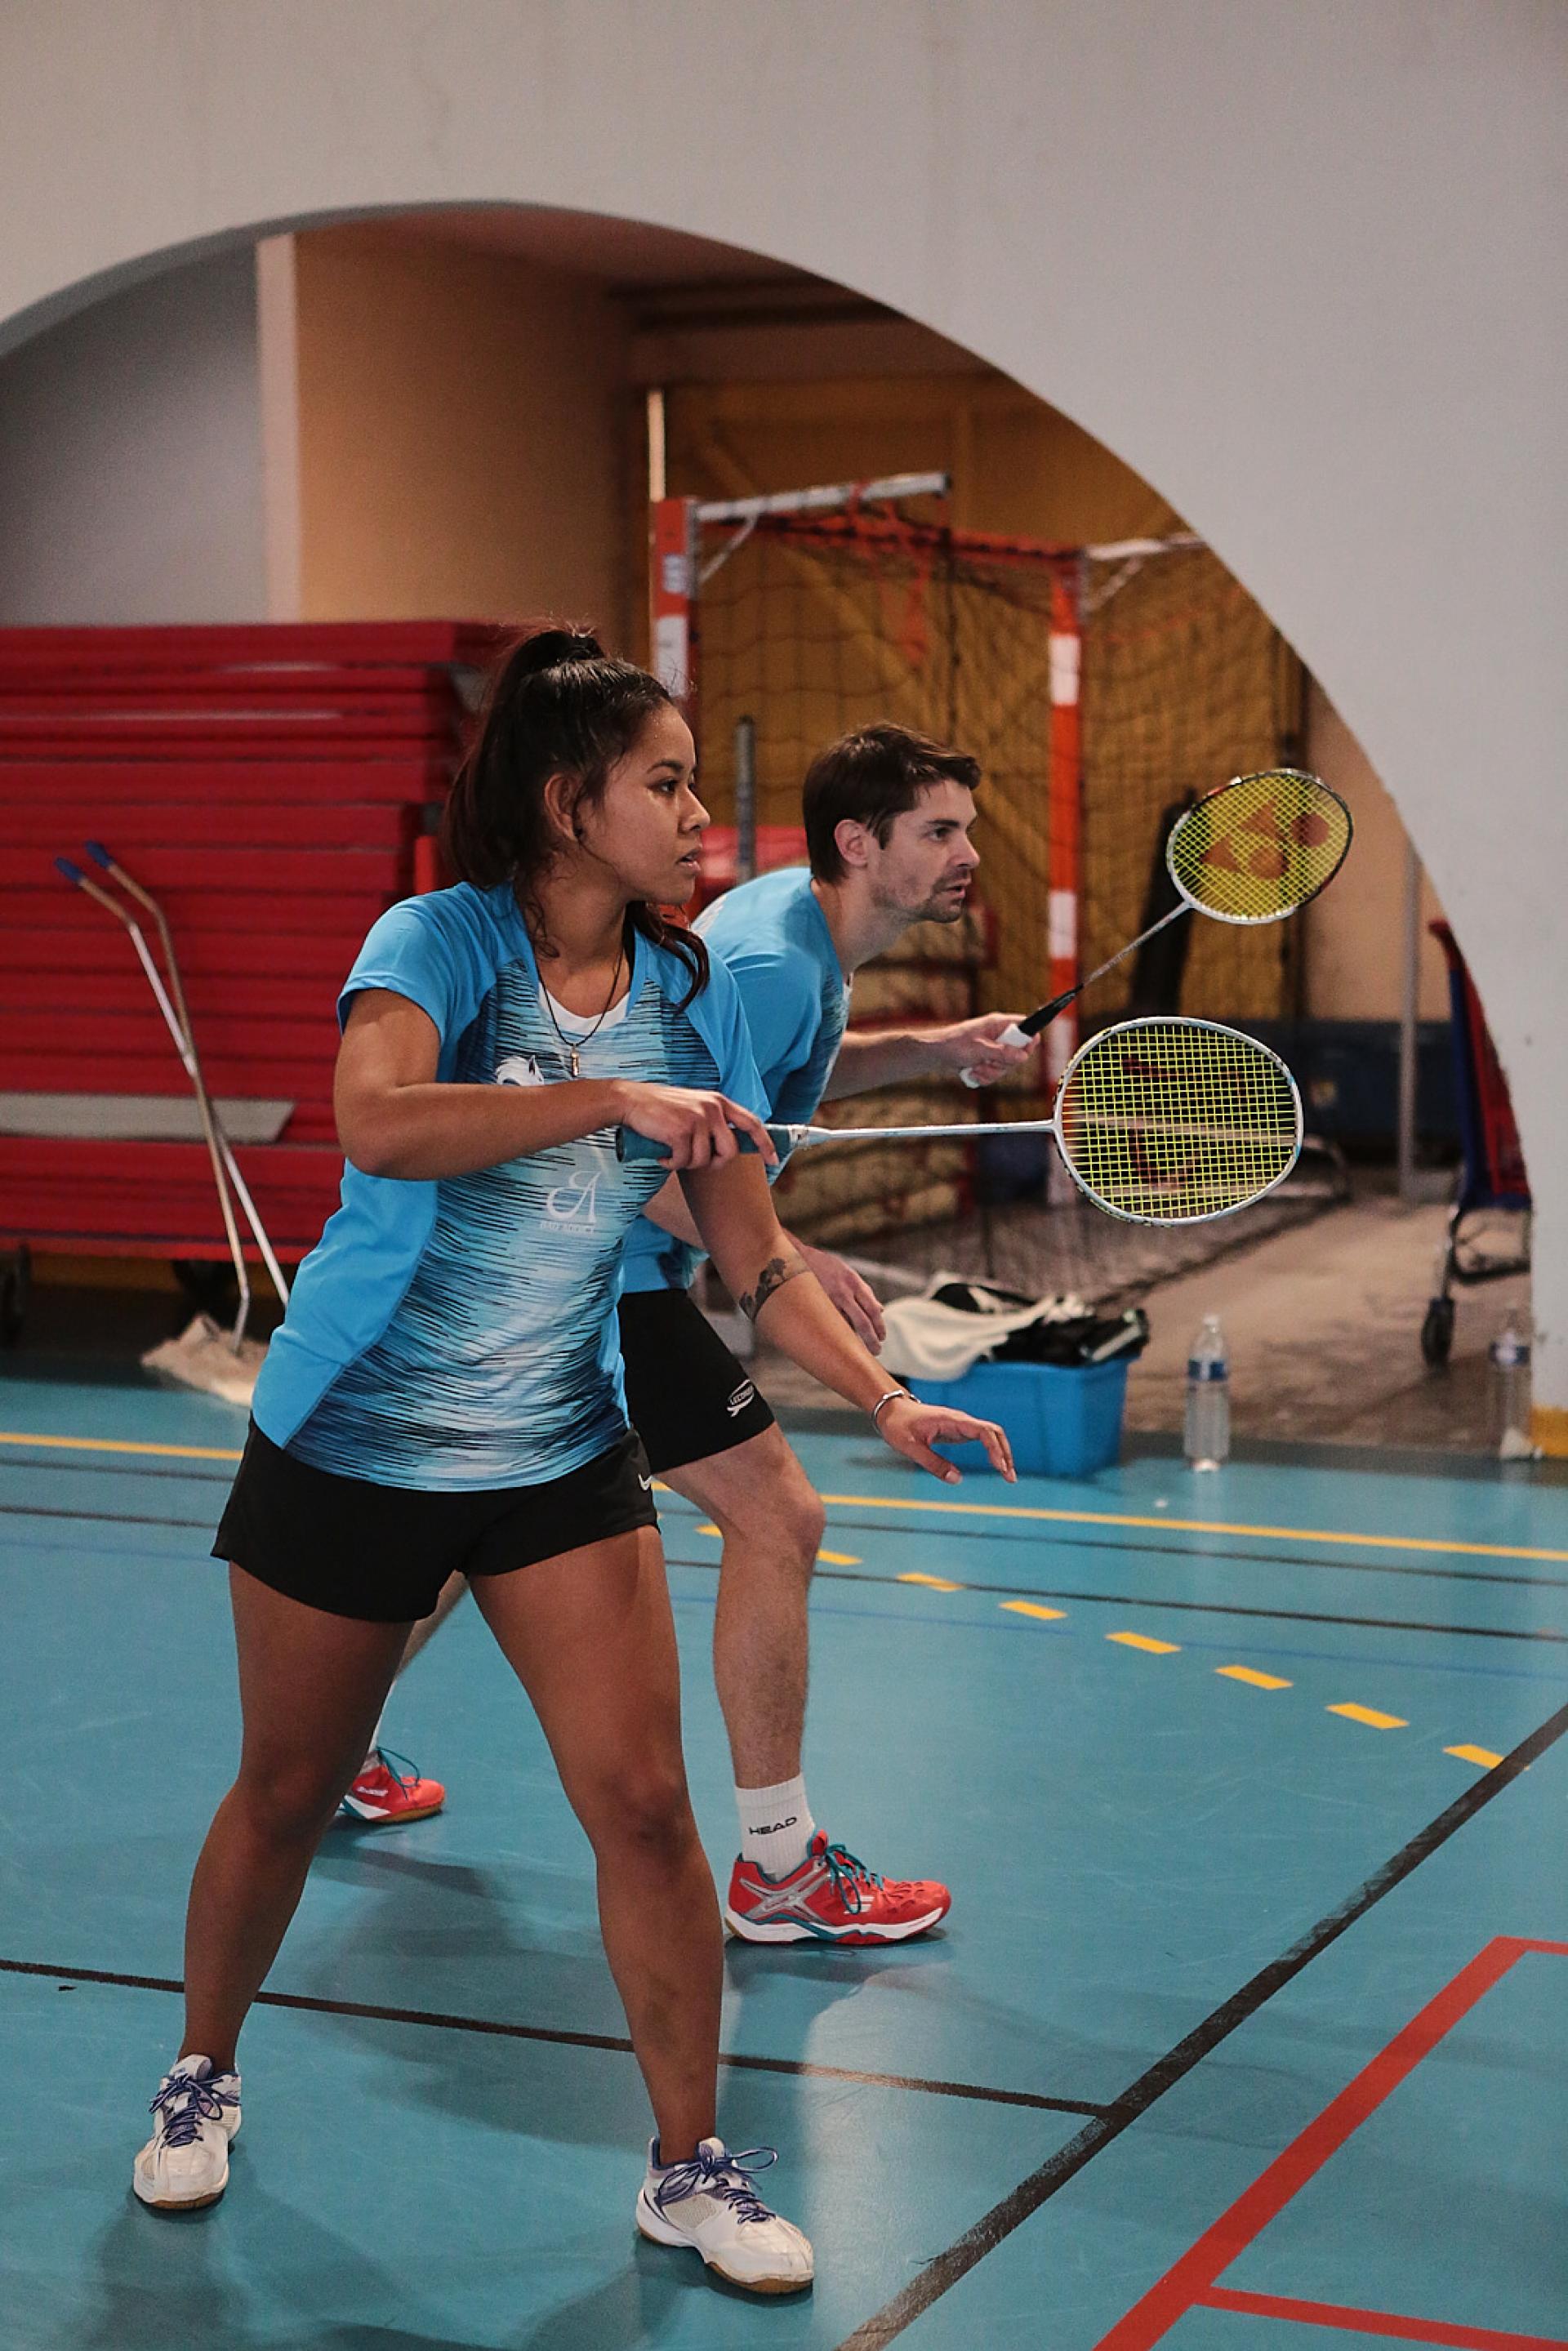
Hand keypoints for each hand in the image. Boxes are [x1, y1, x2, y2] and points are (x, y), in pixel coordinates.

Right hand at [610, 1083, 777, 1170]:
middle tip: (694, 1160)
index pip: (752, 1123)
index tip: (774, 1160)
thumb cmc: (660, 1109)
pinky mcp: (681, 1131)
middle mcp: (712, 1108)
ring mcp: (697, 1119)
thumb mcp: (694, 1108)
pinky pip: (684, 1162)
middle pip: (730, 1150)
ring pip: (704, 1159)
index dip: (765, 1143)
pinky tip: (662, 1154)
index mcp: (718, 1101)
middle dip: (714, 1162)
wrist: (629, 1101)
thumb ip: (713, 1121)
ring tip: (672, 1152)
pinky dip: (672, 1163)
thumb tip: (728, 1147)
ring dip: (686, 1163)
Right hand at [799, 1241, 884, 1349]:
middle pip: (863, 1321)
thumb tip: (881, 1309)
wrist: (799, 1258)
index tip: (882, 1338)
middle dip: (871, 1339)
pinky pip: (829, 1323)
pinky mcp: (815, 1305)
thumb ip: (865, 1292)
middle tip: (876, 1351)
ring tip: (858, 1350)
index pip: (872, 1309)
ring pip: (845, 1326)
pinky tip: (839, 1341)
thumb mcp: (849, 1275)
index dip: (879, 1326)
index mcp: (854, 1283)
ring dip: (853, 1339)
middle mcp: (843, 1291)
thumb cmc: (827, 1267)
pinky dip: (837, 1333)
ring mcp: (828, 1299)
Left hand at [875, 1394, 1015, 1484]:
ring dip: (1002, 1453)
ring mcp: (961, 1426)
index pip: (983, 1431)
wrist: (892, 1410)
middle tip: (1010, 1477)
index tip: (1000, 1467)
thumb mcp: (911, 1447)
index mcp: (952, 1420)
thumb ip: (932, 1463)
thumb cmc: (899, 1425)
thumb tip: (956, 1479)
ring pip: (991, 1435)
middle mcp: (961, 1421)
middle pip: (994, 1432)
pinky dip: (993, 1452)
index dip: (995, 1449)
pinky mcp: (958, 1432)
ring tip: (1008, 1476)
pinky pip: (983, 1439)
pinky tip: (997, 1466)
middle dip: (1005, 1453)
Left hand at [931, 1013, 1034, 1085]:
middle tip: (988, 1062)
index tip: (1023, 1054)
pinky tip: (971, 1073)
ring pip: (1006, 1067)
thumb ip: (1001, 1052)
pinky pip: (994, 1074)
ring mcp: (993, 1050)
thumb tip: (1023, 1056)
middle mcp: (998, 1036)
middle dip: (1003, 1064)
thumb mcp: (979, 1049)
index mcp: (998, 1024)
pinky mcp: (986, 1061)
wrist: (934, 1055)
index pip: (1025, 1027)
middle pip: (1018, 1053)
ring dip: (991, 1072)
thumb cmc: (953, 1044)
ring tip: (975, 1068)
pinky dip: (984, 1077)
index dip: (1029, 1040)